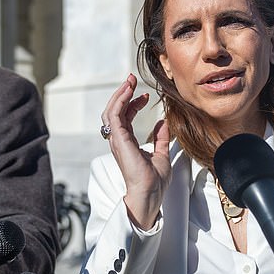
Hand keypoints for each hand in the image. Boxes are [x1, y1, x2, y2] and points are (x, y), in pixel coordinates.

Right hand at [101, 74, 171, 229]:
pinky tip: (128, 91)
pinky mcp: (119, 140)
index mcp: (127, 143)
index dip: (133, 104)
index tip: (146, 96)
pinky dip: (119, 101)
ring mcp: (117, 140)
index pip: (125, 117)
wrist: (150, 194)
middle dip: (122, 93)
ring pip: (111, 110)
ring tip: (129, 81)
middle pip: (115, 111)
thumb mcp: (161, 154)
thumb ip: (161, 138)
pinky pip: (114, 115)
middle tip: (131, 79)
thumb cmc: (154, 181)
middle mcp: (119, 140)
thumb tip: (162, 122)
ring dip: (119, 94)